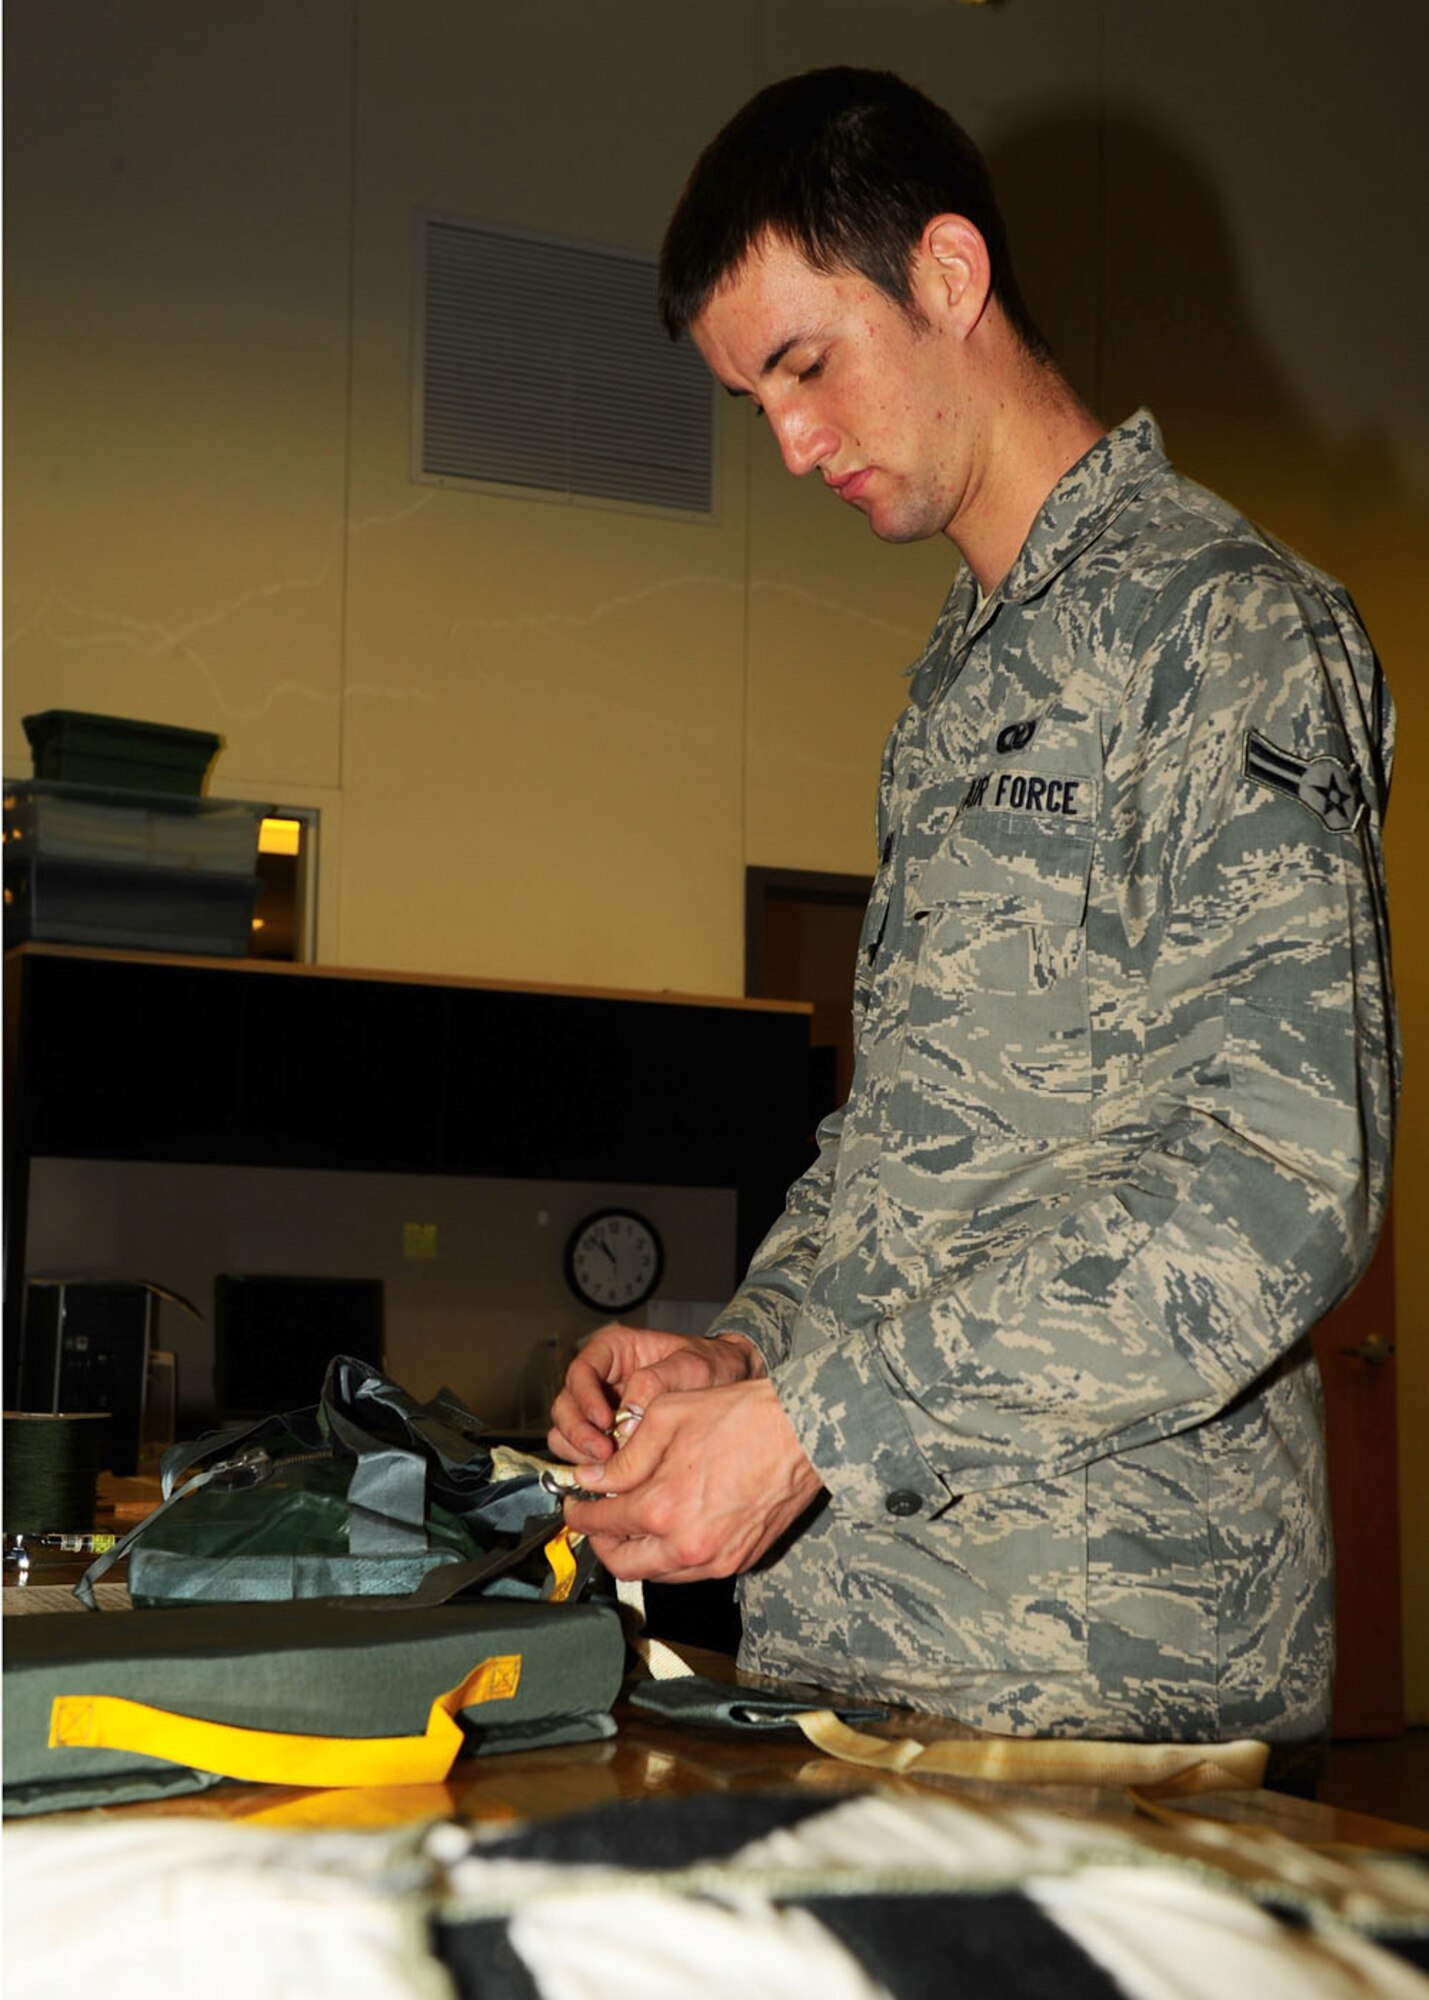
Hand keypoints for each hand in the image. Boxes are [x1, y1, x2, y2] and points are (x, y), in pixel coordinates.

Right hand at [547, 1324, 763, 1464]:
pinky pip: (585, 1454)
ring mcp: (602, 1410)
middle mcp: (600, 1379)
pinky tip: (617, 1474)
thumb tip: (624, 1419)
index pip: (579, 1372)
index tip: (604, 1422)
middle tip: (604, 1453)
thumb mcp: (690, 1366)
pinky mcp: (609, 1438)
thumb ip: (656, 1385)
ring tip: (611, 1466)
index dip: (584, 1400)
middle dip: (579, 1433)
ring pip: (567, 1433)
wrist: (733, 1385)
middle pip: (565, 1407)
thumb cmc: (713, 1365)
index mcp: (613, 1351)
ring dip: (582, 1453)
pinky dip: (593, 1466)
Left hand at [560, 1378, 823, 1581]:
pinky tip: (674, 1524)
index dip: (579, 1514)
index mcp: (662, 1508)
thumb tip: (592, 1480)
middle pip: (624, 1564)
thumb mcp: (665, 1418)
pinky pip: (693, 1570)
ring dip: (638, 1551)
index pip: (601, 1524)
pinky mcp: (741, 1561)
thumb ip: (623, 1458)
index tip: (574, 1505)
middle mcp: (687, 1545)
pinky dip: (673, 1554)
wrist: (801, 1432)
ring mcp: (717, 1559)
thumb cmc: (738, 1416)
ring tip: (635, 1520)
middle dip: (603, 1543)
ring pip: (659, 1572)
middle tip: (598, 1520)